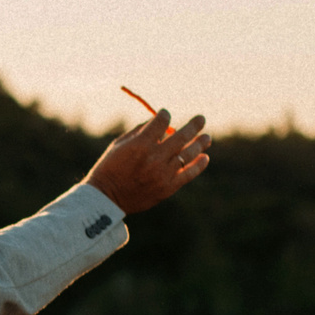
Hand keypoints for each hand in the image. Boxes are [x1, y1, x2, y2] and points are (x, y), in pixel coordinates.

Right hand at [87, 88, 210, 213]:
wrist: (107, 198)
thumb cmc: (110, 168)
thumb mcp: (119, 145)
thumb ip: (139, 132)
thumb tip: (157, 123)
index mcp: (141, 144)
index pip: (161, 122)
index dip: (164, 115)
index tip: (165, 115)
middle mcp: (155, 157)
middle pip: (181, 135)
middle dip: (193, 125)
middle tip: (202, 119)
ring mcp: (163, 173)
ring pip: (188, 153)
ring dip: (200, 143)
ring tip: (207, 138)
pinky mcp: (168, 187)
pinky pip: (188, 174)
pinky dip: (198, 165)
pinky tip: (204, 157)